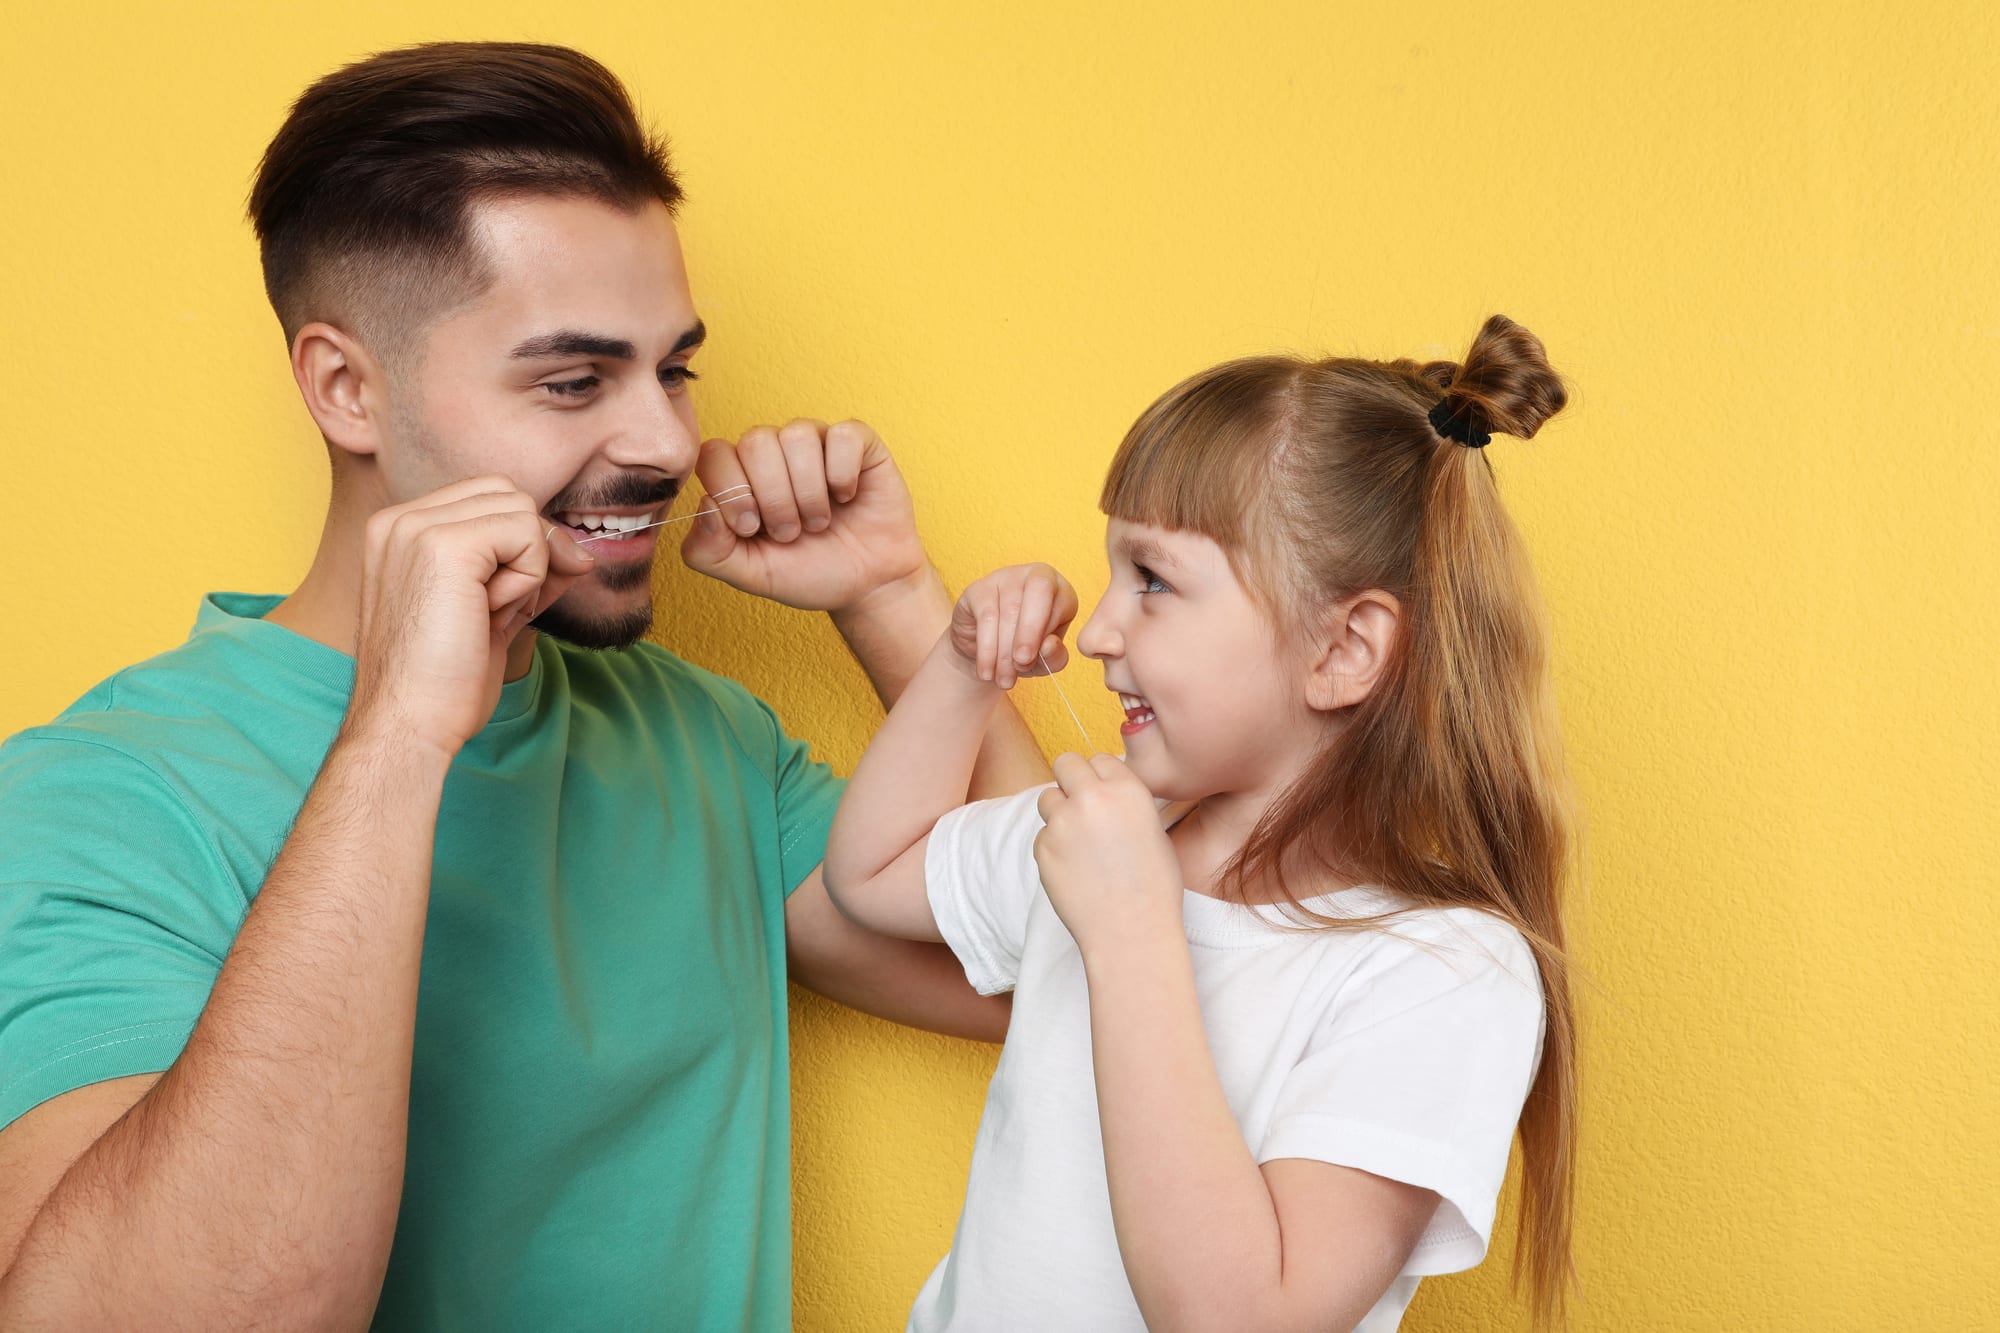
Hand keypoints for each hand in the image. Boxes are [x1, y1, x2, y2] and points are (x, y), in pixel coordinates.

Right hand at [348, 475, 594, 757]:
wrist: (408, 725)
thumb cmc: (443, 683)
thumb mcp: (493, 613)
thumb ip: (529, 572)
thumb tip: (580, 552)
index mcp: (399, 531)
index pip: (487, 498)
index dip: (518, 545)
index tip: (503, 601)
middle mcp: (399, 520)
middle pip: (507, 493)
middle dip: (528, 548)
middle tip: (503, 607)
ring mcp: (416, 527)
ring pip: (520, 508)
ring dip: (528, 566)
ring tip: (490, 613)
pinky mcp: (443, 546)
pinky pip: (526, 533)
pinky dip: (530, 577)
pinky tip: (494, 614)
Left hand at [680, 419, 928, 611]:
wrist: (868, 585)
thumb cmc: (809, 573)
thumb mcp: (749, 574)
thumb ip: (708, 551)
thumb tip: (704, 504)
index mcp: (742, 475)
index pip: (714, 454)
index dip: (731, 491)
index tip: (752, 529)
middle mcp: (775, 451)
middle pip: (755, 441)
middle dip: (774, 498)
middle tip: (791, 532)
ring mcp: (817, 442)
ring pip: (797, 435)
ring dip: (809, 491)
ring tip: (819, 521)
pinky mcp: (858, 442)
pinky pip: (843, 435)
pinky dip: (843, 473)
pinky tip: (847, 497)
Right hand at [949, 563, 1078, 688]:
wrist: (984, 653)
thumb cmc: (1022, 651)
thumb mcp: (1044, 659)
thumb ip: (1055, 656)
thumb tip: (1049, 645)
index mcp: (1060, 591)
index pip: (1060, 603)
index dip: (1047, 635)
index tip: (1034, 663)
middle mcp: (1035, 576)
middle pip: (1038, 592)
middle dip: (1030, 632)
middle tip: (1021, 663)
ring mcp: (1006, 577)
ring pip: (1009, 610)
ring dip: (1006, 651)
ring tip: (1004, 679)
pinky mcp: (979, 588)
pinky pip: (985, 617)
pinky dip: (987, 649)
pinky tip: (986, 671)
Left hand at [1034, 753, 1183, 955]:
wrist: (1132, 930)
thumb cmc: (1154, 888)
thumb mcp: (1154, 832)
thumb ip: (1126, 804)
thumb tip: (1107, 795)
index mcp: (1127, 789)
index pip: (1099, 759)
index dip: (1100, 776)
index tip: (1103, 794)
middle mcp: (1091, 798)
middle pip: (1065, 763)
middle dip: (1071, 780)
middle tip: (1080, 805)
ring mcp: (1062, 822)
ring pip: (1047, 798)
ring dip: (1058, 813)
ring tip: (1079, 844)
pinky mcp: (1042, 848)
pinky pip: (1042, 836)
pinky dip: (1053, 848)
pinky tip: (1074, 870)